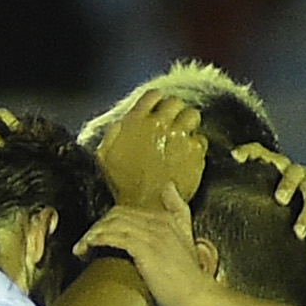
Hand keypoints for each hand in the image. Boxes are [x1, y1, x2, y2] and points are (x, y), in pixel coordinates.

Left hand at [75, 187, 224, 305]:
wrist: (197, 299)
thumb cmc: (188, 281)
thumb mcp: (186, 242)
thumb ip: (178, 215)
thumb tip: (169, 188)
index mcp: (167, 220)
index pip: (126, 211)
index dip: (106, 223)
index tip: (94, 240)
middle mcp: (159, 222)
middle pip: (116, 214)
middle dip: (95, 228)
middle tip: (83, 246)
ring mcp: (153, 234)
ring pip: (113, 223)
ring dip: (91, 235)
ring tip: (80, 250)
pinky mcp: (146, 248)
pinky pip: (115, 236)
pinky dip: (97, 239)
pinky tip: (87, 249)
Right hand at [94, 92, 206, 209]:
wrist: (145, 209)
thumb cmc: (123, 186)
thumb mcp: (105, 157)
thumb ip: (113, 134)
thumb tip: (122, 122)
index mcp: (135, 122)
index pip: (153, 96)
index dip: (157, 102)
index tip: (158, 109)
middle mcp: (159, 124)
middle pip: (175, 103)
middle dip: (174, 113)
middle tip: (171, 127)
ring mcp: (180, 136)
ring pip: (192, 116)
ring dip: (188, 125)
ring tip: (182, 139)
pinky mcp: (195, 151)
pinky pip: (200, 140)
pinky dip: (195, 147)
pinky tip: (186, 158)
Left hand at [231, 144, 305, 263]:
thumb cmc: (282, 200)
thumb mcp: (263, 187)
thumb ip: (247, 172)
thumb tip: (231, 158)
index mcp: (283, 170)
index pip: (269, 156)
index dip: (254, 153)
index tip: (239, 159)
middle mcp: (303, 179)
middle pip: (297, 174)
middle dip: (289, 185)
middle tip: (280, 199)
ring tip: (298, 233)